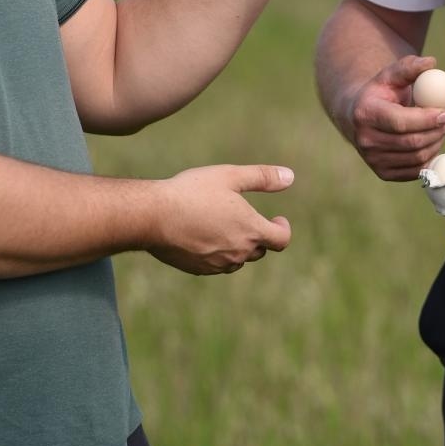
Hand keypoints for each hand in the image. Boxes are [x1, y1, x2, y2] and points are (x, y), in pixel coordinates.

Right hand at [149, 163, 293, 274]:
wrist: (154, 216)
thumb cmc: (193, 192)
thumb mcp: (230, 176)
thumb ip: (262, 177)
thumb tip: (290, 176)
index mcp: (251, 230)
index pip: (282, 240)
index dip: (282, 229)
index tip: (277, 218)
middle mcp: (238, 252)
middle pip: (260, 250)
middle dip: (258, 235)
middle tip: (245, 217)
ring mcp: (218, 264)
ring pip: (238, 259)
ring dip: (238, 245)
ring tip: (223, 224)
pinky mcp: (199, 270)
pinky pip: (217, 264)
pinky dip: (217, 252)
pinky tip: (203, 234)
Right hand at [346, 54, 444, 180]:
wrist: (359, 115)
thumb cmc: (380, 92)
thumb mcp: (391, 75)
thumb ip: (410, 67)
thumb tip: (431, 63)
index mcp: (365, 113)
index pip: (401, 122)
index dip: (427, 120)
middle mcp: (365, 139)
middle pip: (411, 142)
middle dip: (437, 132)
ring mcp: (372, 159)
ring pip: (416, 157)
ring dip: (436, 144)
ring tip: (441, 129)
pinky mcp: (382, 173)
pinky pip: (415, 171)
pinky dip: (429, 157)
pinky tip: (432, 142)